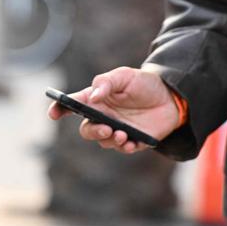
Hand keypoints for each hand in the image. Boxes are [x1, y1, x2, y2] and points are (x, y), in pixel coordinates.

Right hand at [47, 66, 178, 153]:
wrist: (173, 96)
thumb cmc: (145, 84)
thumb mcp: (125, 75)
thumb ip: (107, 82)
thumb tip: (92, 97)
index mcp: (97, 100)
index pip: (72, 106)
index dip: (59, 109)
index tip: (53, 113)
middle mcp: (104, 117)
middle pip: (87, 130)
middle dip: (92, 132)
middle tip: (106, 128)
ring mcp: (117, 130)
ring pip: (104, 141)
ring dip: (110, 140)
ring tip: (122, 134)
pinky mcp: (133, 141)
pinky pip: (123, 149)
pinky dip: (125, 147)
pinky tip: (130, 142)